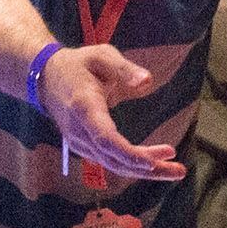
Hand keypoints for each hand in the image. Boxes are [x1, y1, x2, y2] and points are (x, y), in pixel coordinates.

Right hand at [41, 43, 185, 182]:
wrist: (46, 79)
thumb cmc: (78, 65)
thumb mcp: (101, 56)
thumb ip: (124, 68)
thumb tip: (147, 82)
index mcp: (84, 107)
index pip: (105, 138)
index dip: (127, 153)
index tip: (150, 162)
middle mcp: (80, 131)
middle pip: (114, 158)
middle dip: (147, 169)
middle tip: (179, 171)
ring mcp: (80, 142)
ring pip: (114, 164)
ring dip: (145, 170)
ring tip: (176, 170)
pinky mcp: (85, 147)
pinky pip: (111, 161)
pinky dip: (134, 165)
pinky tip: (156, 162)